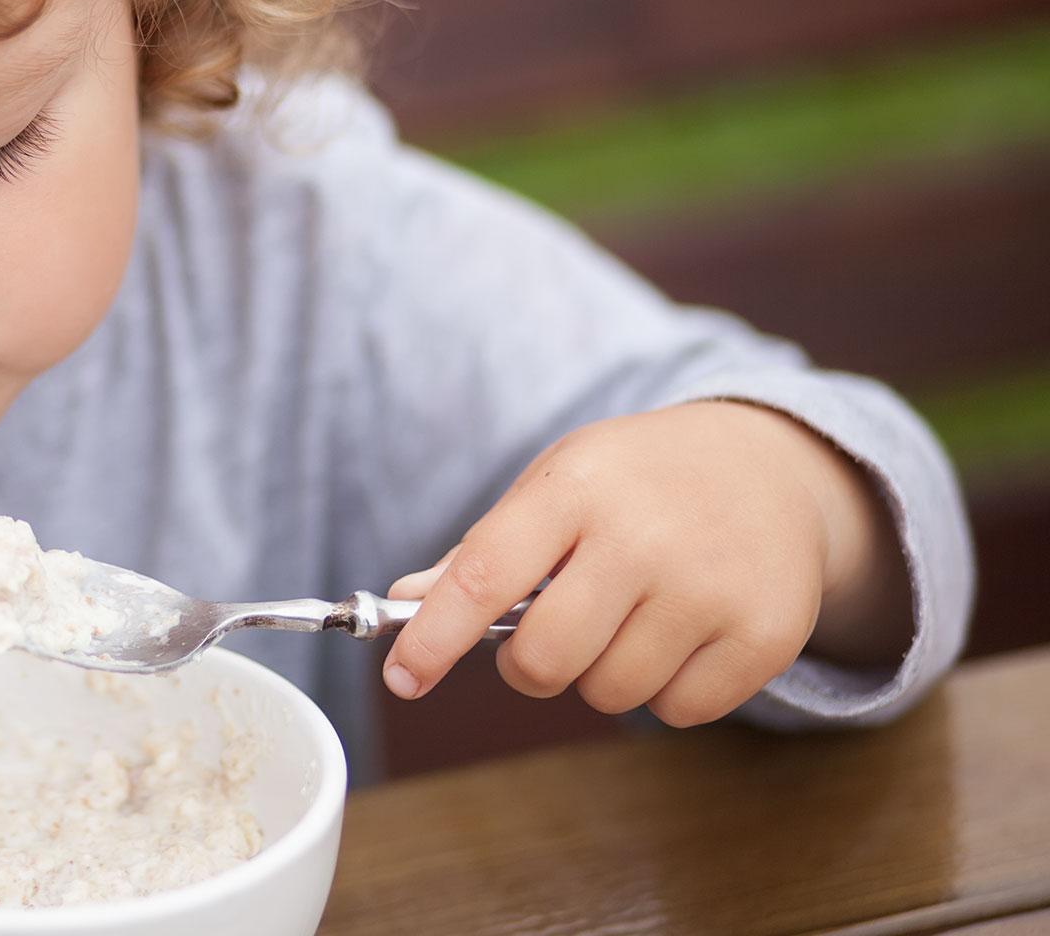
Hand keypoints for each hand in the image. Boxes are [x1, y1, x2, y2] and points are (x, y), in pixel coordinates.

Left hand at [382, 401, 906, 725]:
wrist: (774, 466)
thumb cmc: (639, 481)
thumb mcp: (557, 484)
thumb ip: (483, 551)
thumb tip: (407, 603)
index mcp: (575, 487)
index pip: (484, 574)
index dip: (434, 637)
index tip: (403, 678)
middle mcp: (643, 535)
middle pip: (544, 659)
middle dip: (530, 667)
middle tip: (550, 635)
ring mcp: (710, 587)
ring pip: (609, 693)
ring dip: (602, 675)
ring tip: (631, 618)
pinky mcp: (764, 634)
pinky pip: (677, 711)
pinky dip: (667, 690)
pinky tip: (684, 634)